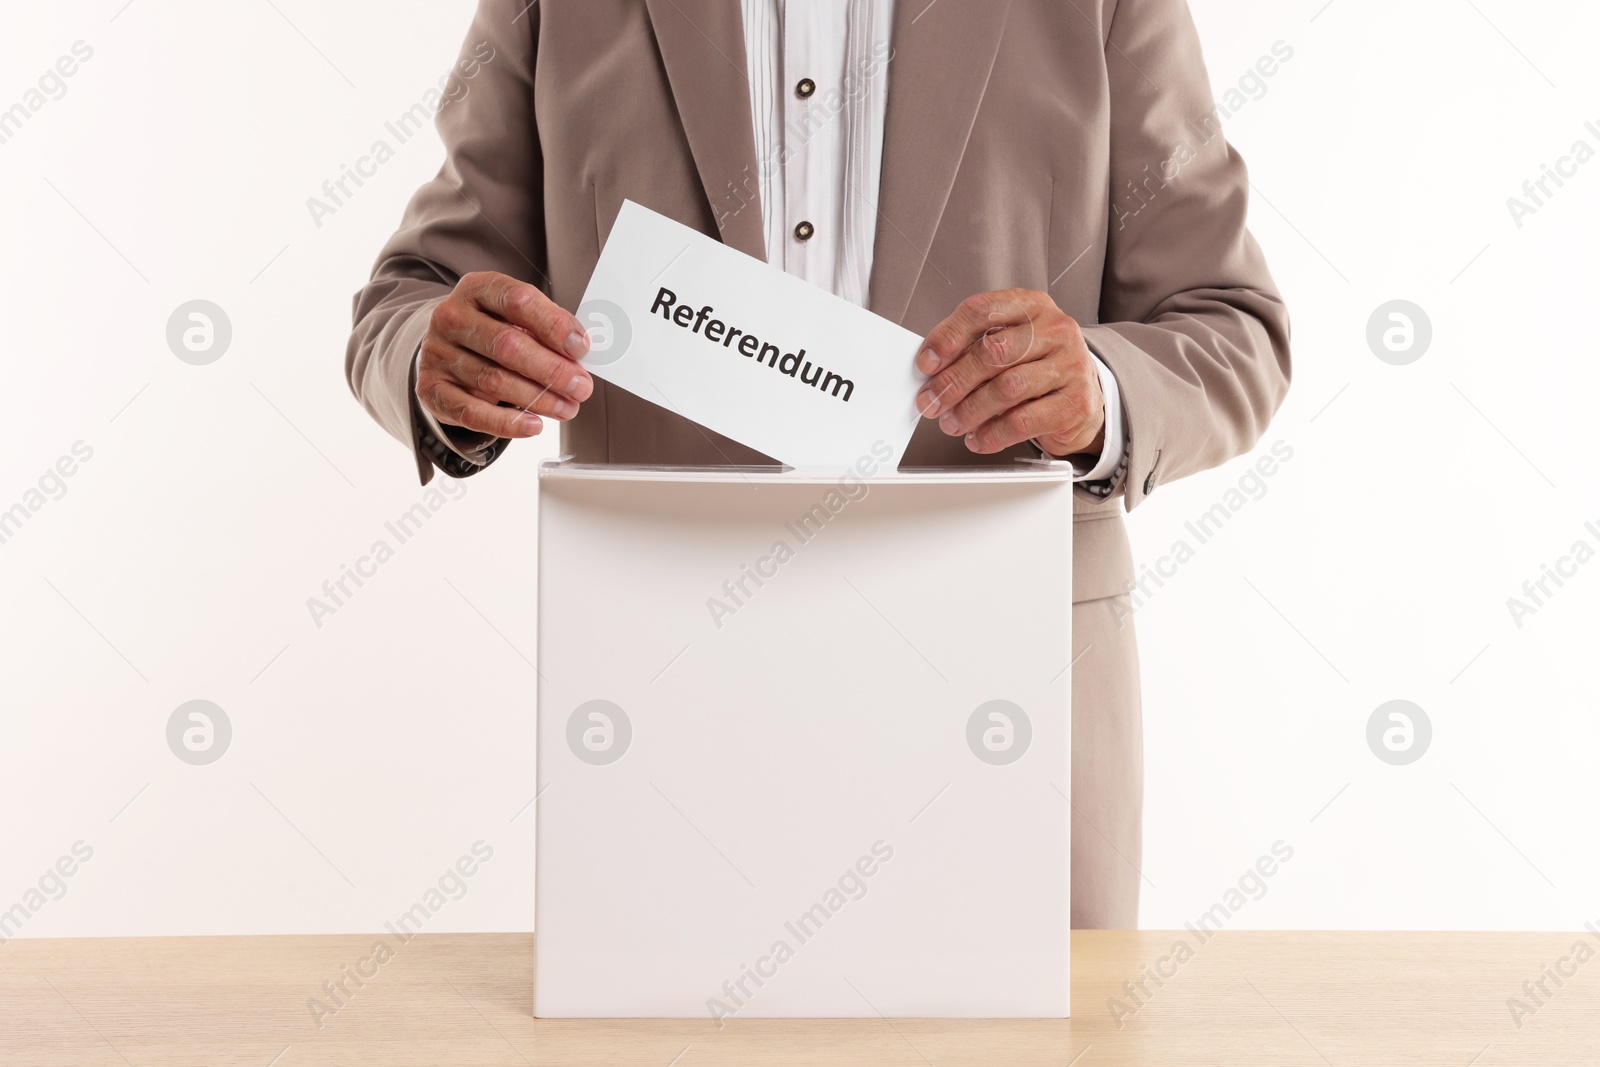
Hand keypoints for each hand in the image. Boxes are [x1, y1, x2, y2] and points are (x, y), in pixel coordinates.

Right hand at [416, 271, 593, 437]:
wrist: (447, 348)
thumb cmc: (492, 330)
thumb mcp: (517, 317)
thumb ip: (545, 328)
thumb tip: (579, 352)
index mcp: (477, 289)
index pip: (518, 301)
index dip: (554, 326)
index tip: (581, 348)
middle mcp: (452, 317)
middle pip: (507, 345)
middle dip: (552, 370)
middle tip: (581, 387)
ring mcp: (437, 353)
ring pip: (494, 380)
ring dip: (538, 399)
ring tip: (567, 407)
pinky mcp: (431, 388)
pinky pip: (471, 412)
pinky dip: (507, 423)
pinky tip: (534, 425)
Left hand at [915, 289, 1104, 457]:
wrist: (1083, 397)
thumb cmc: (1038, 367)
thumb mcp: (1009, 344)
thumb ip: (973, 347)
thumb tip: (933, 367)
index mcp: (1032, 305)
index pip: (982, 310)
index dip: (948, 338)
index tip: (927, 363)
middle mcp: (1055, 329)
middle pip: (992, 351)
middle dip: (954, 380)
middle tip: (932, 400)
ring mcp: (1070, 365)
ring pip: (1007, 387)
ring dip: (970, 410)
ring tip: (953, 422)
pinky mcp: (1075, 403)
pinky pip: (1022, 421)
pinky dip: (993, 434)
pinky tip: (979, 437)